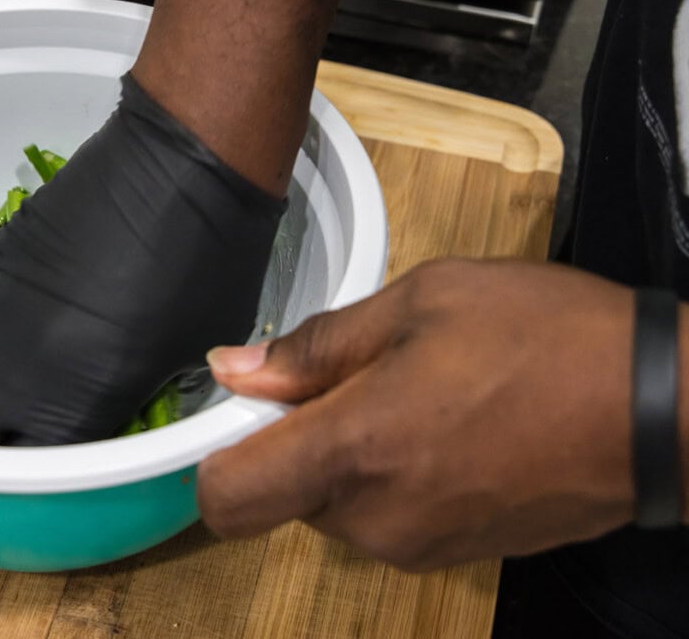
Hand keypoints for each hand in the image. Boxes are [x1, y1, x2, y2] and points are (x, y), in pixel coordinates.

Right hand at [0, 74, 284, 444]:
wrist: (180, 173)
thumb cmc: (210, 271)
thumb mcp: (196, 355)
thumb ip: (151, 389)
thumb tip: (138, 386)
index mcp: (68, 413)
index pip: (17, 470)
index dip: (25, 462)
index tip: (35, 449)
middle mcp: (12, 375)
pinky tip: (14, 287)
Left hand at [197, 259, 637, 571]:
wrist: (660, 408)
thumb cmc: (539, 337)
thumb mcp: (420, 303)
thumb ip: (315, 347)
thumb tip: (232, 369)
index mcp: (354, 451)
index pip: (226, 497)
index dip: (214, 455)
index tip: (242, 410)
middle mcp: (374, 519)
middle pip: (280, 495)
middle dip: (296, 439)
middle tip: (360, 375)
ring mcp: (416, 548)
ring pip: (333, 505)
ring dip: (349, 456)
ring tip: (418, 394)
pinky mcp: (454, 556)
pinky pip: (385, 518)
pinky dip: (391, 478)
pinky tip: (447, 428)